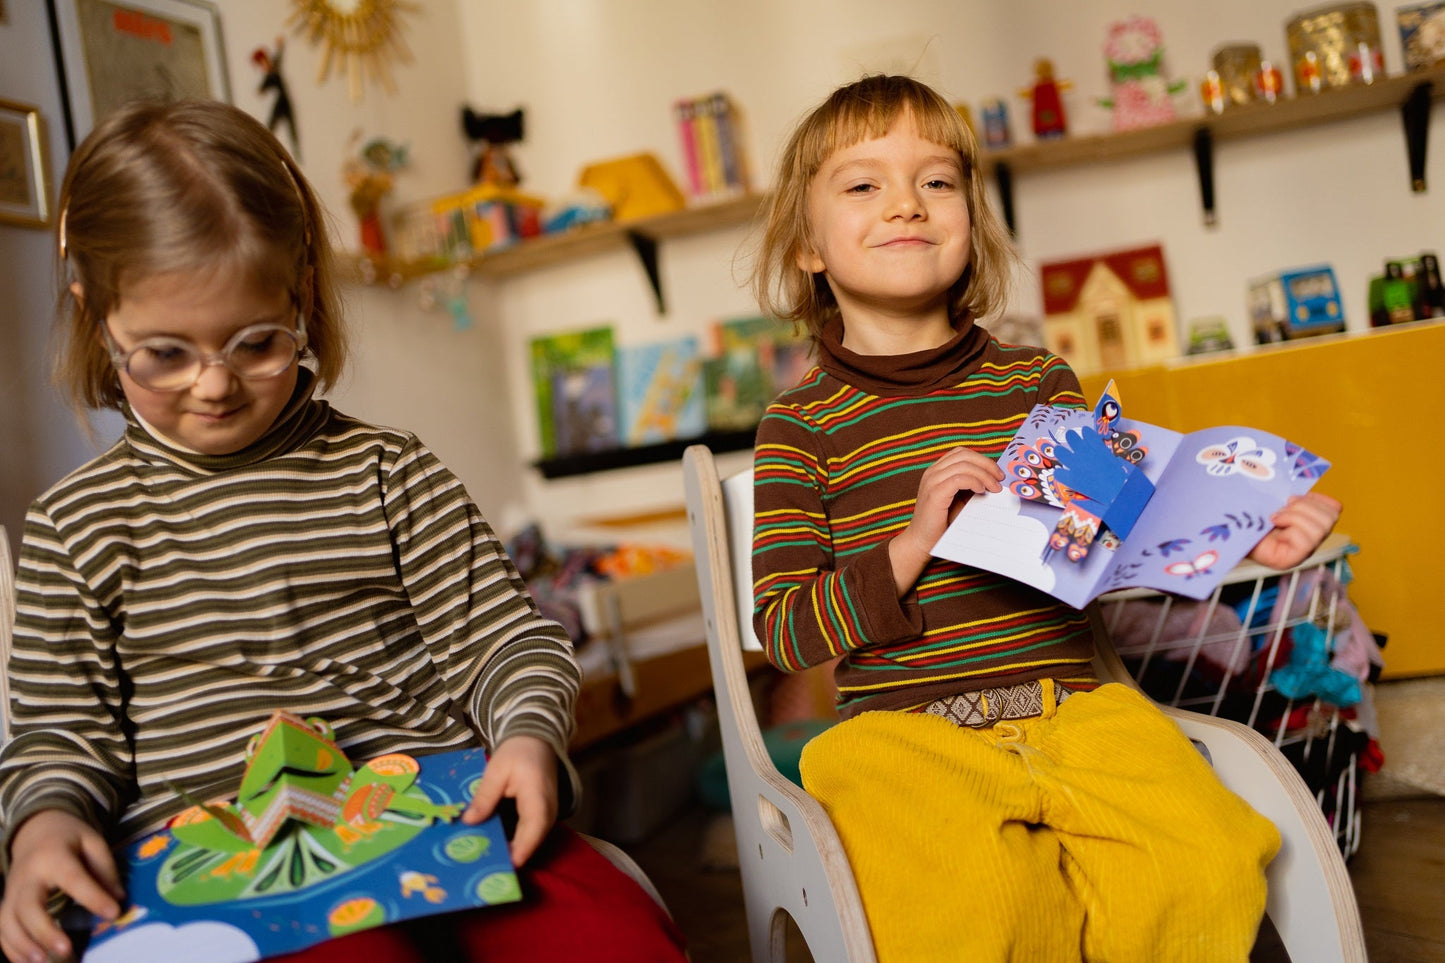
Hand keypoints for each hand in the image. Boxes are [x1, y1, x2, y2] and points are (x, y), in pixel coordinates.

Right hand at [1, 810, 123, 962]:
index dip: (93, 897)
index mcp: (53, 856)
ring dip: (24, 945)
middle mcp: (27, 876)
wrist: (35, 830)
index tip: (113, 913)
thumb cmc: (69, 838)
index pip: (73, 879)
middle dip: (45, 931)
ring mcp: (12, 892)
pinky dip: (12, 949)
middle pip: (29, 907)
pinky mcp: (6, 905)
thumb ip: (105, 868)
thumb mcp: (93, 841)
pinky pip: (2, 930)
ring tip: (44, 962)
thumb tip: (119, 898)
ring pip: (9, 923)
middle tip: (67, 949)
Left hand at [462, 735, 558, 866]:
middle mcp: (548, 811)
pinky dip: (516, 843)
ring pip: (532, 841)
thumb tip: (469, 822)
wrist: (537, 740)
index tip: (500, 868)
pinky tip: (495, 846)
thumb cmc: (518, 752)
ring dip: (512, 852)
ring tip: (485, 862)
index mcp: (538, 798)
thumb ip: (485, 797)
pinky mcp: (543, 815)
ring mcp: (548, 814)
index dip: (518, 852)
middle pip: (532, 842)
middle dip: (510, 857)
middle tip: (483, 870)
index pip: (531, 832)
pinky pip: (531, 834)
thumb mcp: (496, 771)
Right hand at [890, 446, 1003, 593]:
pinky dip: (974, 481)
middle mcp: (932, 472)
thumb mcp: (960, 500)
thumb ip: (972, 487)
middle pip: (964, 455)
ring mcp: (932, 481)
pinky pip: (958, 478)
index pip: (962, 453)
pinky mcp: (934, 493)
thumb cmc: (942, 524)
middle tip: (1000, 479)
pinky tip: (982, 491)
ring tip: (994, 488)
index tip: (997, 474)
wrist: (922, 542)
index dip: (982, 460)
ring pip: (963, 464)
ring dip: (984, 474)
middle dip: (986, 464)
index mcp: (937, 471)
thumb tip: (995, 480)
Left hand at [1248, 492, 1341, 569]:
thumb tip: (1306, 487)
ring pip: (1321, 529)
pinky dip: (1291, 527)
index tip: (1293, 497)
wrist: (1228, 527)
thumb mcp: (1276, 498)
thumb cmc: (1249, 512)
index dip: (1318, 498)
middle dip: (1305, 506)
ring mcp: (1302, 552)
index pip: (1335, 508)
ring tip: (1276, 517)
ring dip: (1296, 516)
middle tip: (1283, 506)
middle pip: (1331, 517)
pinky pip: (1307, 542)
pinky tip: (1273, 524)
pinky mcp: (1291, 560)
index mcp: (1311, 521)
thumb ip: (1294, 494)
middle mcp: (1311, 539)